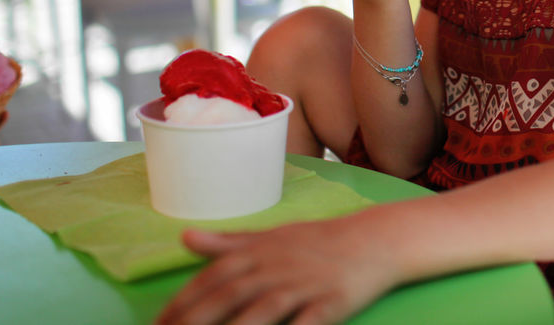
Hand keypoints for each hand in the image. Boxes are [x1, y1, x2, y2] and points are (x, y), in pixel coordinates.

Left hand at [157, 219, 395, 324]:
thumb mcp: (270, 236)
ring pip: (261, 313)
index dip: (181, 304)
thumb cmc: (317, 241)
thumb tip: (185, 237)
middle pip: (227, 297)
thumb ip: (227, 242)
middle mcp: (275, 268)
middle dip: (194, 321)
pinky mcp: (330, 304)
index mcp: (257, 252)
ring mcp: (303, 286)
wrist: (373, 240)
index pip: (211, 279)